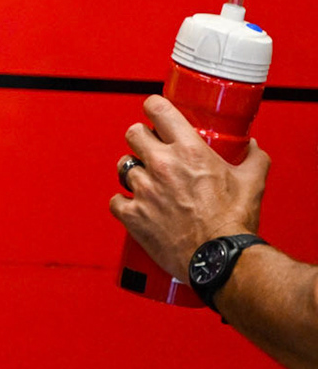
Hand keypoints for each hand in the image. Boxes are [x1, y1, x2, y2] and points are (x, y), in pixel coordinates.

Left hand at [109, 94, 268, 280]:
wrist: (221, 260)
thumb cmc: (234, 223)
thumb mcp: (251, 183)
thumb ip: (253, 158)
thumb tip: (252, 146)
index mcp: (189, 151)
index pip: (157, 109)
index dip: (154, 108)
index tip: (154, 114)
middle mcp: (161, 165)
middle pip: (133, 133)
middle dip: (142, 139)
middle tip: (153, 151)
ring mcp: (144, 189)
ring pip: (123, 166)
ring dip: (134, 173)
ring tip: (149, 183)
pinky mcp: (132, 214)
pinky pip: (115, 200)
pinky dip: (124, 204)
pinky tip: (137, 207)